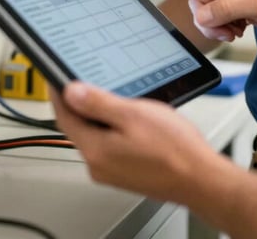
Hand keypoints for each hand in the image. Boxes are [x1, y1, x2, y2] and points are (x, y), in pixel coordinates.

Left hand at [50, 82, 220, 202]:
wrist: (199, 178)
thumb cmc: (173, 148)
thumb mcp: (133, 114)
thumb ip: (99, 103)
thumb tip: (71, 92)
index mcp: (95, 150)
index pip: (65, 117)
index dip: (59, 95)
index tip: (57, 78)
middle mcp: (98, 165)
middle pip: (78, 128)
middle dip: (79, 103)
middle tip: (84, 80)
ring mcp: (112, 172)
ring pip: (96, 136)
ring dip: (99, 115)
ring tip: (114, 96)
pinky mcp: (126, 172)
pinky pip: (110, 145)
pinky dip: (113, 128)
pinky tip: (130, 118)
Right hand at [133, 0, 256, 40]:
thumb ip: (225, 10)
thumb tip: (202, 17)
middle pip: (197, 0)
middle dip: (207, 19)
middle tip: (228, 29)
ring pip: (207, 13)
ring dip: (217, 26)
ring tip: (238, 30)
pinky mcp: (238, 5)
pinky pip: (218, 19)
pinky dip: (225, 28)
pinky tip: (242, 30)